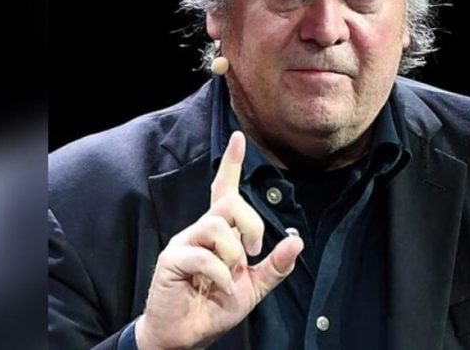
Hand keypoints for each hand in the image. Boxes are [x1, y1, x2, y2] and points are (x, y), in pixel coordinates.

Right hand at [135, 131, 303, 348]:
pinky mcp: (171, 260)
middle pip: (228, 203)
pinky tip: (222, 289)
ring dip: (233, 254)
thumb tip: (297, 241)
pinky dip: (221, 275)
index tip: (239, 139)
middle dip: (251, 222)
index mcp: (220, 232)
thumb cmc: (216, 306)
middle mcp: (200, 231)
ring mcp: (184, 243)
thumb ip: (276, 266)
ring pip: (216, 225)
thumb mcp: (255, 287)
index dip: (231, 164)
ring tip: (232, 276)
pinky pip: (202, 255)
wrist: (188, 335)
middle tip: (255, 251)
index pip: (224, 190)